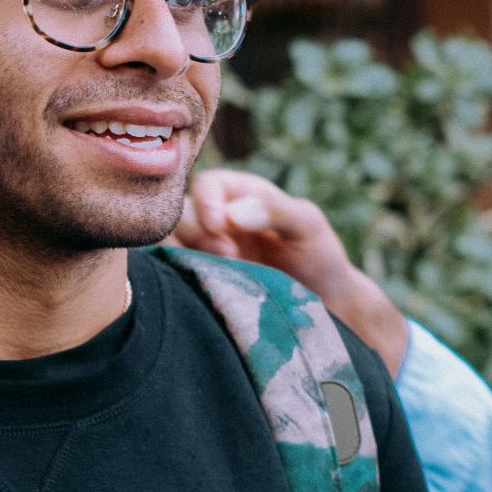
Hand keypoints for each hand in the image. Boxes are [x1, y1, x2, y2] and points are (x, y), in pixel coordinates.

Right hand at [174, 169, 409, 370]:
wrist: (325, 307)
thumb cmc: (318, 256)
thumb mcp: (307, 225)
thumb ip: (274, 210)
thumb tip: (230, 214)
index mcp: (238, 195)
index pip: (206, 185)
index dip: (206, 202)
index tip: (219, 227)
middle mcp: (214, 222)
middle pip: (178, 215)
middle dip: (193, 233)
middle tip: (226, 257)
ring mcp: (202, 255)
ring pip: (165, 247)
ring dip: (181, 259)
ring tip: (216, 277)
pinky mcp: (198, 286)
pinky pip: (172, 280)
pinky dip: (178, 283)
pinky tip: (203, 293)